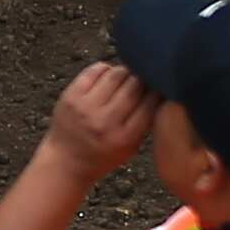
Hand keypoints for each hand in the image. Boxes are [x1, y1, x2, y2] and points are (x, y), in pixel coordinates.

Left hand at [41, 63, 156, 178]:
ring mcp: (85, 107)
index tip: (164, 86)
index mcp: (124, 137)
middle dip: (144, 79)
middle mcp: (105, 121)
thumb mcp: (131, 148)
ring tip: (130, 75)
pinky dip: (106, 69)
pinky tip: (110, 75)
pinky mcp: (70, 96)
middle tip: (147, 77)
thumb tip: (163, 93)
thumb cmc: (103, 155)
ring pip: (116, 75)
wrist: (65, 161)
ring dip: (126, 72)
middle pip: (134, 86)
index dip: (160, 91)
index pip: (151, 104)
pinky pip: (93, 71)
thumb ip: (147, 124)